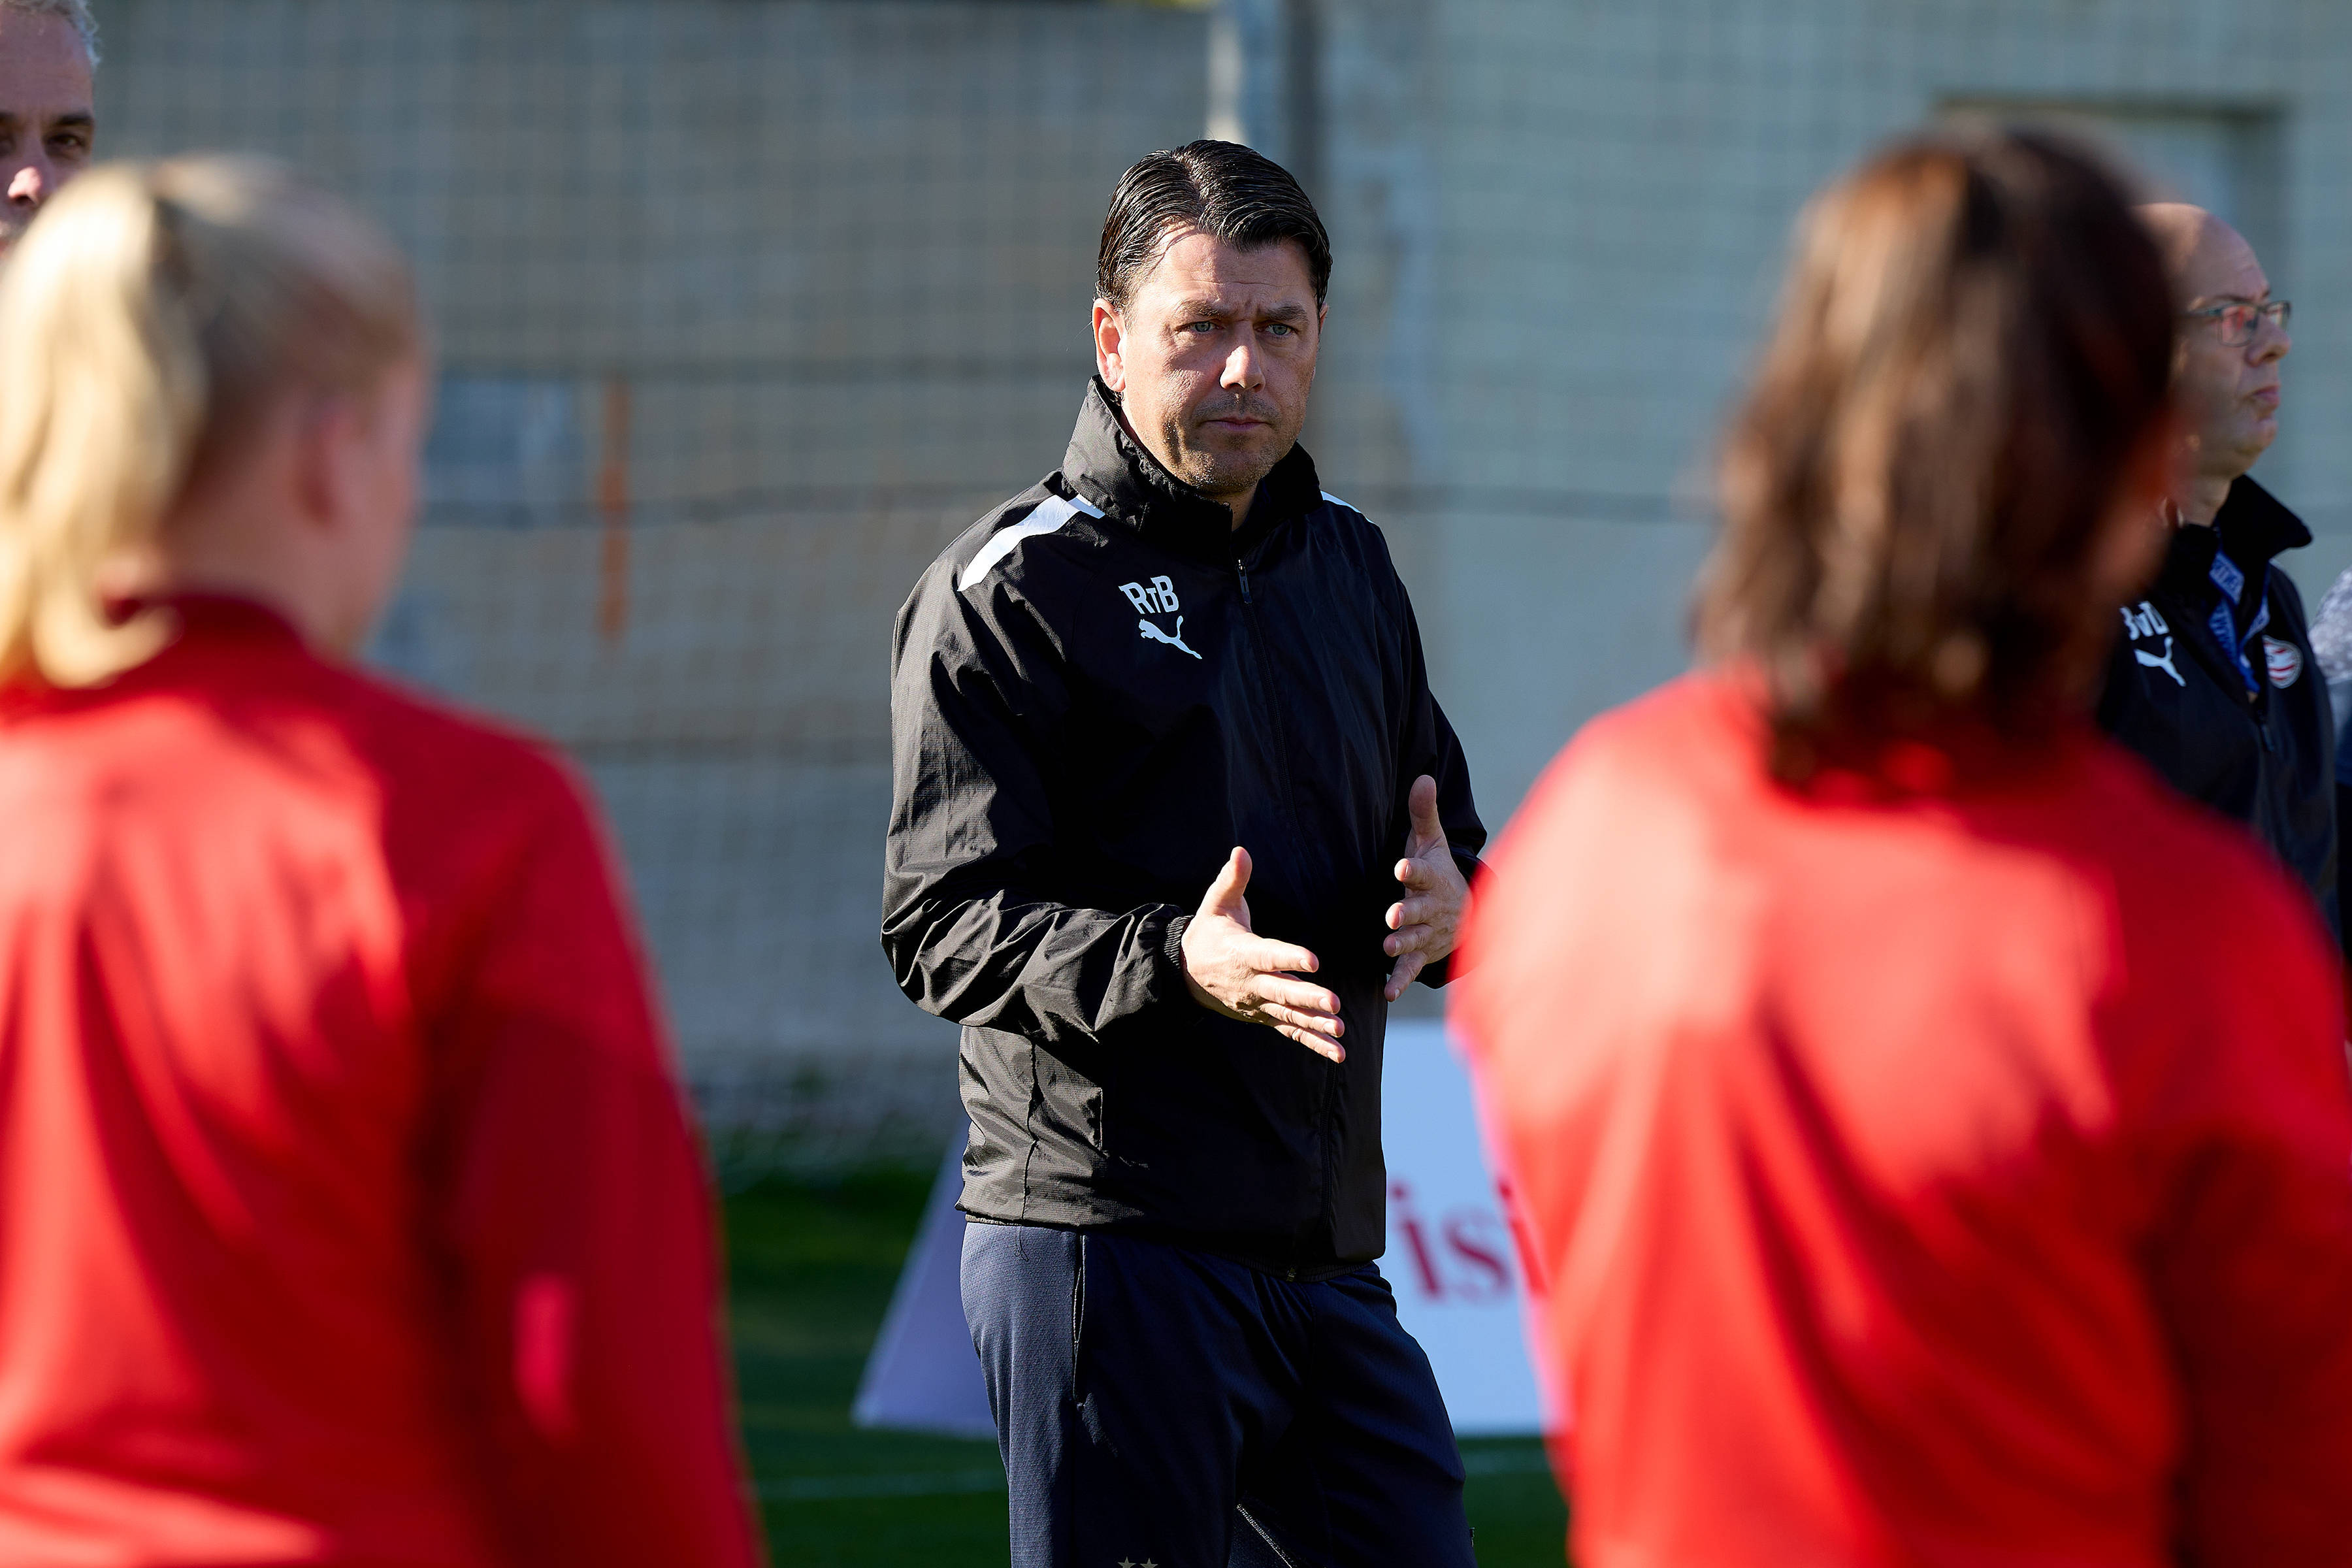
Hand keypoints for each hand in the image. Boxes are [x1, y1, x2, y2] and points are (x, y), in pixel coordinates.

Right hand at [1181, 847, 1345, 1061]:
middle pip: (1282, 992)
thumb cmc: (1208, 931)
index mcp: (1242, 952)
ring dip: (1315, 1025)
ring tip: (1340, 1032)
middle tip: (1333, 1004)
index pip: (1269, 955)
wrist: (1185, 971)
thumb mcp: (1216, 902)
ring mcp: (1258, 1004)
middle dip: (1308, 999)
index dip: (1290, 958)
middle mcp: (1251, 983)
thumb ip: (1232, 879)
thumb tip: (1241, 851)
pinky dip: (1313, 1043)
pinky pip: (1290, 1032)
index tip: (1313, 960)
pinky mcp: (1264, 1016)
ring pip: (1289, 1016)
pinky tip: (1338, 1054)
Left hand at [1383, 775, 1468, 1001]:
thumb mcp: (1431, 842)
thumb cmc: (1438, 871)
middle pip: (1419, 910)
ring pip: (1414, 939)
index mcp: (1431, 878)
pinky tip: (1388, 992)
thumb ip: (1423, 813)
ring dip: (1402, 944)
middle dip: (1408, 913)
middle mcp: (1431, 907)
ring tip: (1386, 947)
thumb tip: (1423, 775)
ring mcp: (1426, 933)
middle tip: (1393, 915)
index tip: (1402, 866)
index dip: (1413, 870)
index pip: (1423, 872)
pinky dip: (1401, 981)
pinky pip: (1410, 969)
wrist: (1464, 912)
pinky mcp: (1419, 954)